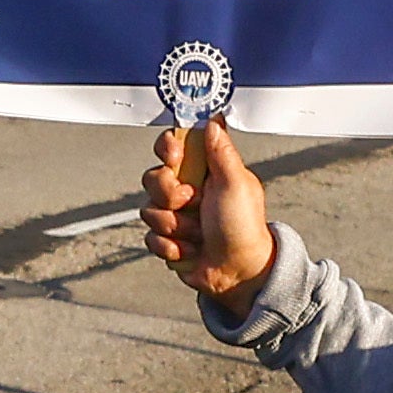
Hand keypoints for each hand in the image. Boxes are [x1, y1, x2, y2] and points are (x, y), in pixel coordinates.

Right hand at [142, 119, 276, 309]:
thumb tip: (214, 120)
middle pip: (152, 178)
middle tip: (193, 204)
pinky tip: (192, 250)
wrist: (238, 272)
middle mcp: (187, 189)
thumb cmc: (244, 227)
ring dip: (175, 226)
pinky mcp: (167, 239)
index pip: (173, 145)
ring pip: (148, 210)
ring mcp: (175, 215)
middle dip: (169, 195)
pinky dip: (171, 247)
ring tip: (199, 234)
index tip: (174, 157)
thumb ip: (222, 151)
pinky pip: (150, 237)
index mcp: (204, 170)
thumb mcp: (236, 184)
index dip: (167, 148)